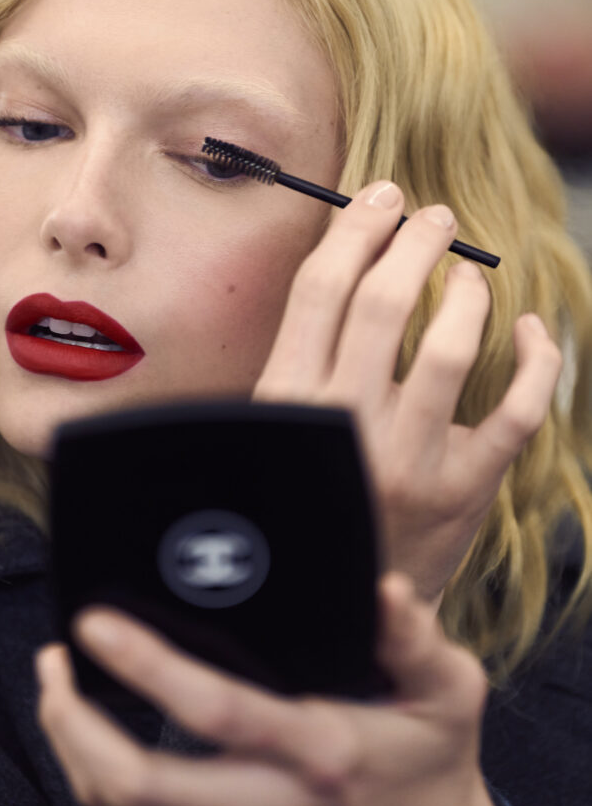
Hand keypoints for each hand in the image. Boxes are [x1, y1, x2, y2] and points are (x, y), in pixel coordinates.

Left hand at [37, 573, 496, 805]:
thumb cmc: (435, 753)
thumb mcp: (448, 689)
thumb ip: (415, 638)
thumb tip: (384, 586)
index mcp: (322, 749)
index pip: (218, 712)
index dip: (148, 668)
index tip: (96, 623)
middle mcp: (273, 803)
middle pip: (142, 786)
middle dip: (77, 726)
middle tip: (51, 662)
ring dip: (76, 752)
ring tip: (57, 686)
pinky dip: (99, 782)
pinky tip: (91, 732)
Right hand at [253, 181, 562, 599]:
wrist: (336, 608)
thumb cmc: (303, 499)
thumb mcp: (269, 431)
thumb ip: (292, 360)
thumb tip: (330, 268)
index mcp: (286, 402)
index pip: (321, 290)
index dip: (355, 229)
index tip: (379, 197)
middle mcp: (344, 425)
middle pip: (383, 302)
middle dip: (413, 241)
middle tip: (434, 217)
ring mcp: (407, 460)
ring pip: (448, 345)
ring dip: (466, 290)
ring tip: (468, 267)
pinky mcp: (463, 492)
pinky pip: (515, 413)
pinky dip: (536, 362)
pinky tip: (533, 329)